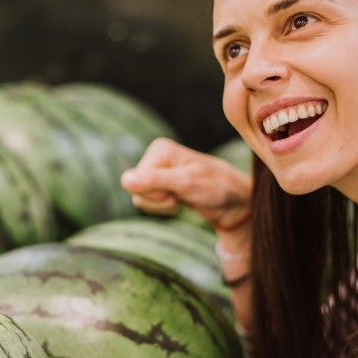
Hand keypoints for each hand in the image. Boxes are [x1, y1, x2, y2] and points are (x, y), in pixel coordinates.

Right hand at [120, 138, 252, 235]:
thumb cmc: (215, 187)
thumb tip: (125, 180)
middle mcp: (154, 158)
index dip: (157, 193)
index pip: (136, 181)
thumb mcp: (185, 183)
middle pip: (135, 191)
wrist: (232, 200)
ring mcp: (156, 172)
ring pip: (140, 199)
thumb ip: (154, 181)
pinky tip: (179, 200)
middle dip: (159, 200)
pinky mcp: (159, 184)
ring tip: (182, 197)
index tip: (180, 188)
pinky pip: (147, 203)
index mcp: (159, 149)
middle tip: (182, 193)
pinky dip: (163, 207)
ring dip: (161, 205)